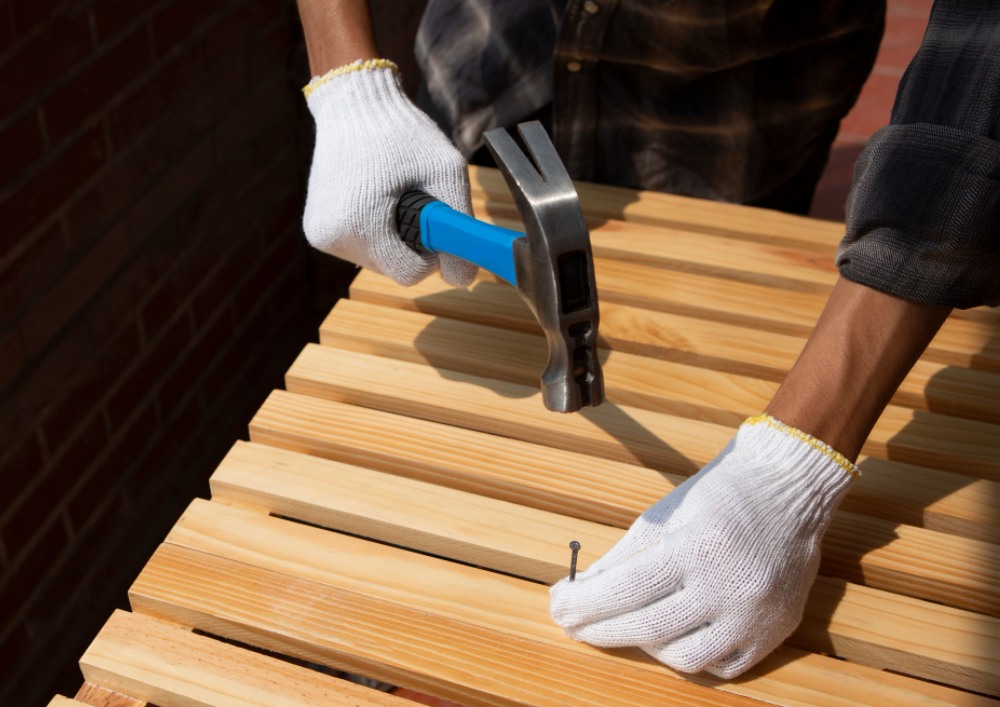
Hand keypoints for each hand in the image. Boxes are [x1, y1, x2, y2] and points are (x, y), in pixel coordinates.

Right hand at [302, 59, 476, 286]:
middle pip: (393, 269)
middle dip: (410, 244)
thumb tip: (463, 279)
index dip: (431, 253)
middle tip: (412, 201)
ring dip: (392, 239)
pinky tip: (372, 199)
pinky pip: (358, 248)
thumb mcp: (445, 172)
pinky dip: (373, 232)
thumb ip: (458, 225)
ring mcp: (320, 235)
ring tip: (390, 195)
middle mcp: (334, 236)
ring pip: (376, 261)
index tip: (433, 221)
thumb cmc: (403, 133)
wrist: (355, 105)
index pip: (410, 273)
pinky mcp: (316, 231)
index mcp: (362, 223)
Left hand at [549, 414, 857, 677]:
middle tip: (574, 625)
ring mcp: (756, 614)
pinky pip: (722, 666)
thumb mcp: (664, 515)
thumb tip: (582, 592)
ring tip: (629, 625)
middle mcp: (730, 586)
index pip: (627, 589)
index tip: (559, 608)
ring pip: (684, 658)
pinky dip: (690, 655)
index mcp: (698, 547)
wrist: (787, 488)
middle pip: (649, 628)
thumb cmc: (718, 495)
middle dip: (600, 630)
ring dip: (645, 646)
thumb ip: (624, 557)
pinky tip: (672, 636)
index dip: (586, 604)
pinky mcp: (776, 631)